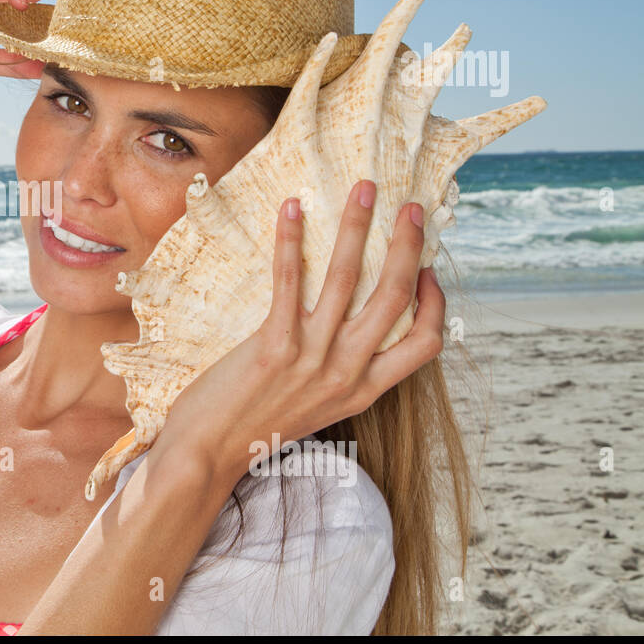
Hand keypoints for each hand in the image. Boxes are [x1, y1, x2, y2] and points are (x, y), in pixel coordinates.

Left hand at [153, 179, 445, 490]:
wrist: (208, 454)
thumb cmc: (258, 424)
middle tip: (409, 206)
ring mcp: (311, 360)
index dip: (434, 302)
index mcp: (364, 390)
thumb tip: (352, 328)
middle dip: (407, 245)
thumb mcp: (318, 406)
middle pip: (395, 298)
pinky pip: (288, 281)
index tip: (427, 269)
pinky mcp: (273, 348)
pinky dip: (291, 240)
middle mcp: (346, 374)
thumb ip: (341, 371)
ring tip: (362, 189)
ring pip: (347, 279)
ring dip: (356, 227)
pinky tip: (291, 208)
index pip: (426, 343)